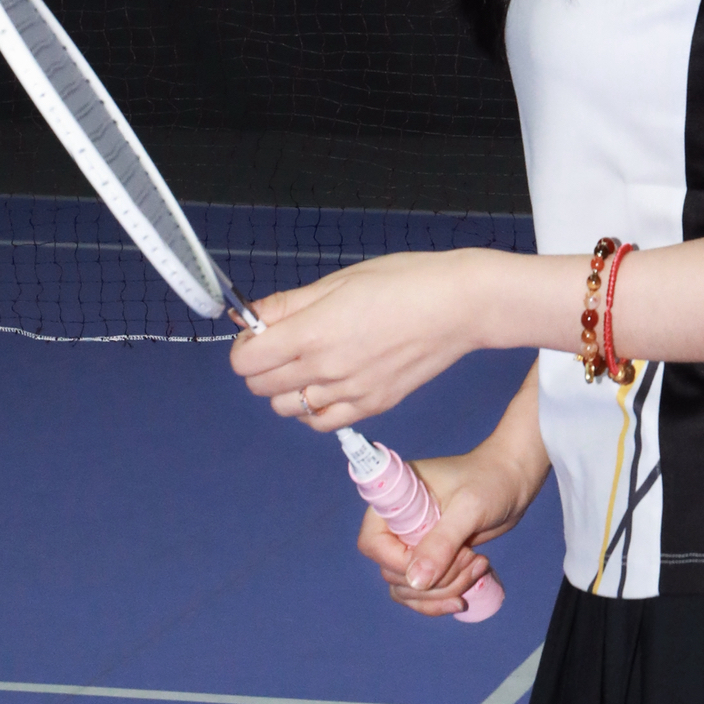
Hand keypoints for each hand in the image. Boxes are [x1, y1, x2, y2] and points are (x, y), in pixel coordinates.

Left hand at [228, 251, 495, 429]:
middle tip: (282, 344)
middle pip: (260, 387)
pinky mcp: (373, 406)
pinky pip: (322, 423)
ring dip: (285, 389)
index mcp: (312, 333)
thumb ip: (288, 304)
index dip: (245, 345)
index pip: (246, 361)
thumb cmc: (403, 281)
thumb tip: (249, 318)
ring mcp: (349, 393)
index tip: (260, 332)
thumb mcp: (339, 280)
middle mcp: (325, 369)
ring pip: (287, 409)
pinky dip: (313, 409)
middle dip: (260, 366)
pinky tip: (326, 386)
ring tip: (307, 364)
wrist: (458, 306)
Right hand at [360, 437, 536, 617]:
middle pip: (394, 573)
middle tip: (472, 560)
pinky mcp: (431, 557)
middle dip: (435, 580)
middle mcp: (397, 524)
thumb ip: (441, 543)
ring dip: (443, 591)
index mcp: (395, 500)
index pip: (374, 544)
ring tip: (479, 568)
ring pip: (409, 588)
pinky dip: (445, 596)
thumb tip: (415, 581)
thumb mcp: (468, 509)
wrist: (513, 480)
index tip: (438, 562)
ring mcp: (414, 543)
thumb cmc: (490, 481)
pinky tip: (472, 583)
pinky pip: (423, 591)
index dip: (400, 563)